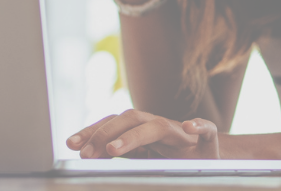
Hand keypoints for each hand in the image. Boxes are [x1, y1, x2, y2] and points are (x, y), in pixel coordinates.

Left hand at [66, 109, 218, 159]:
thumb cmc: (175, 161)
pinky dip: (199, 125)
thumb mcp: (144, 160)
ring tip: (113, 149)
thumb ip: (122, 154)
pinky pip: (206, 129)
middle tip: (86, 154)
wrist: (209, 161)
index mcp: (143, 132)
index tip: (71, 145)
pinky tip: (190, 126)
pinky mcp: (207, 140)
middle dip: (106, 133)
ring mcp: (183, 134)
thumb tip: (86, 154)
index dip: (93, 131)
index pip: (115, 123)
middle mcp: (161, 127)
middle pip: (131, 118)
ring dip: (134, 136)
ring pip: (160, 125)